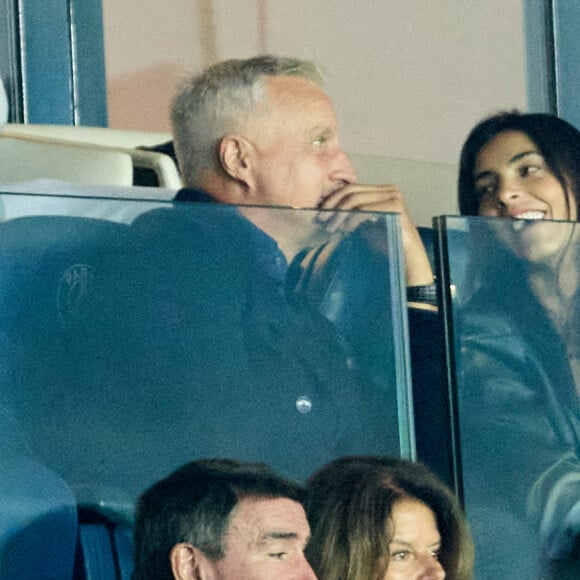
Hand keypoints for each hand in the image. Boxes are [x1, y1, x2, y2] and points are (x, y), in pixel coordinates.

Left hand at [317, 184, 434, 288]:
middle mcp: (389, 190)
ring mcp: (393, 196)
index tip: (320, 212)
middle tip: (322, 220)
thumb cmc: (385, 243)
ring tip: (331, 228)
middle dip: (333, 206)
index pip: (351, 188)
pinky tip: (345, 230)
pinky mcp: (395, 207)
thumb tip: (326, 212)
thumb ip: (352, 214)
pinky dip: (351, 219)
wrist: (406, 258)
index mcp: (381, 191)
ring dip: (340, 214)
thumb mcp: (364, 224)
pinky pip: (365, 210)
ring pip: (356, 200)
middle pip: (352, 191)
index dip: (333, 198)